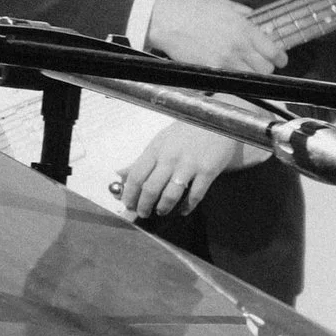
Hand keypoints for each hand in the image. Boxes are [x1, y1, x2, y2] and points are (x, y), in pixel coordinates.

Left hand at [116, 122, 264, 218]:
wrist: (215, 121)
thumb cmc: (186, 132)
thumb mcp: (160, 141)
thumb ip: (143, 159)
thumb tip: (121, 173)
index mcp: (156, 150)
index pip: (136, 176)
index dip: (130, 194)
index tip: (128, 204)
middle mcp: (170, 158)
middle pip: (151, 188)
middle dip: (144, 205)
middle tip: (143, 213)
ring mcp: (189, 165)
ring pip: (171, 194)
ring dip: (163, 208)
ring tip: (161, 212)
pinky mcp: (208, 171)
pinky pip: (196, 195)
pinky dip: (188, 206)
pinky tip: (183, 210)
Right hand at [145, 0, 283, 73]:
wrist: (170, 22)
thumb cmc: (196, 13)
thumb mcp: (225, 6)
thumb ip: (246, 14)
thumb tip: (262, 25)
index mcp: (246, 30)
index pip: (275, 52)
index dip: (280, 59)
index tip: (279, 60)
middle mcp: (240, 46)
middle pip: (267, 69)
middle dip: (266, 67)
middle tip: (259, 64)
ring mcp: (227, 60)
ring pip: (252, 77)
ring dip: (250, 75)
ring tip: (244, 68)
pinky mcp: (213, 70)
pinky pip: (232, 81)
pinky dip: (234, 79)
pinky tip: (229, 71)